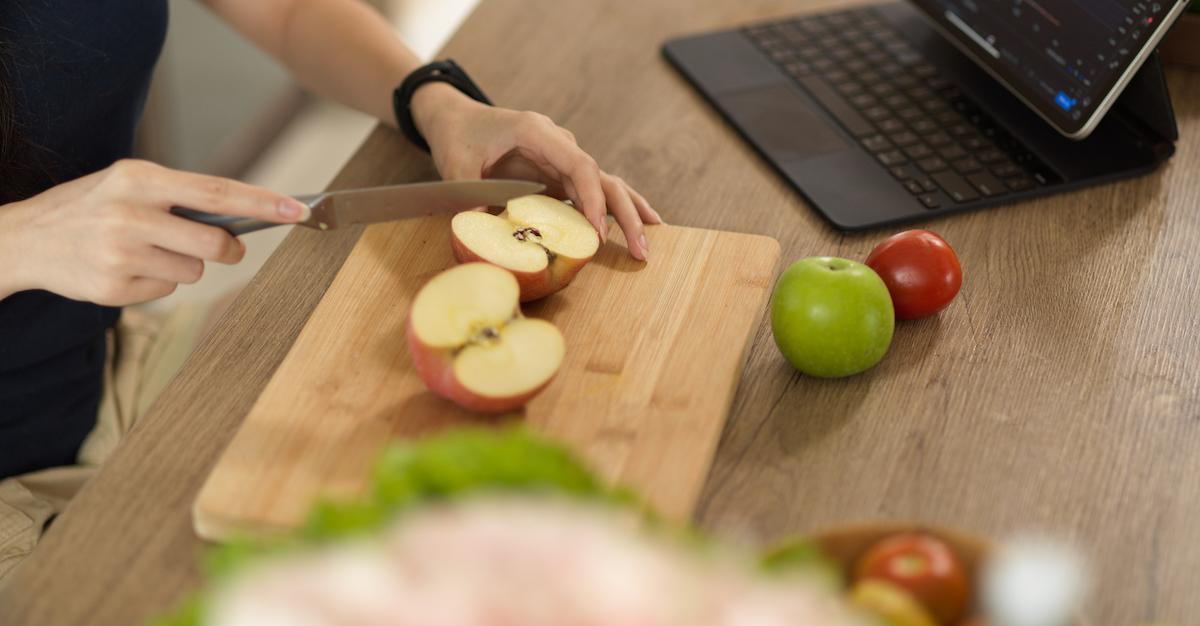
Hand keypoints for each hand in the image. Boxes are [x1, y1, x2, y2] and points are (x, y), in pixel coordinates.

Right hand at [0, 159, 308, 304]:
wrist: (25, 238)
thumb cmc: (92, 207)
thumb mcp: (129, 185)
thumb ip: (180, 197)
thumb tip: (242, 218)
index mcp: (138, 178)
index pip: (215, 191)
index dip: (261, 202)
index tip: (297, 209)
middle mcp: (128, 214)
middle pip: (213, 243)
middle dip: (228, 249)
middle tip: (224, 248)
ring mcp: (119, 254)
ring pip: (192, 271)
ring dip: (182, 266)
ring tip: (146, 252)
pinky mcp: (112, 288)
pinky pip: (165, 291)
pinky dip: (155, 283)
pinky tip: (126, 269)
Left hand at [412, 84, 662, 260]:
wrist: (457, 119)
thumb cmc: (457, 137)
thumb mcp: (455, 165)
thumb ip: (468, 196)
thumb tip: (482, 234)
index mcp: (537, 133)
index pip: (579, 165)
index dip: (593, 200)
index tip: (599, 234)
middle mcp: (558, 144)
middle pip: (601, 178)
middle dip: (625, 213)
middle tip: (642, 248)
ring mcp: (561, 159)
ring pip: (605, 184)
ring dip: (628, 214)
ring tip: (648, 244)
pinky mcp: (559, 174)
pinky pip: (592, 191)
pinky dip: (613, 210)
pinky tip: (636, 227)